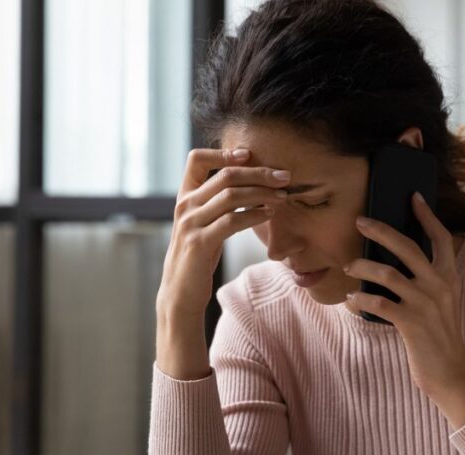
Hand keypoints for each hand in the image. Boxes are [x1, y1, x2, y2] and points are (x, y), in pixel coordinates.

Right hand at [156, 148, 290, 320]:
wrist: (180, 292)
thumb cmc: (198, 256)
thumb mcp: (204, 224)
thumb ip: (217, 203)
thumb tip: (252, 185)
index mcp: (184, 196)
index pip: (196, 159)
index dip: (223, 153)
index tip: (249, 155)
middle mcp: (184, 205)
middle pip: (225, 176)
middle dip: (258, 173)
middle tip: (284, 176)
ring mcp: (190, 223)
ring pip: (230, 195)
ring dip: (262, 193)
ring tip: (283, 196)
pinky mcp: (199, 243)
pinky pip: (231, 221)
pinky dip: (254, 214)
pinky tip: (270, 214)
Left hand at [343, 192, 464, 424]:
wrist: (453, 375)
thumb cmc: (442, 340)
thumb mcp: (444, 305)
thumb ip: (428, 283)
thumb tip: (396, 265)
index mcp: (450, 278)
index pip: (441, 238)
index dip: (427, 216)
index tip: (413, 197)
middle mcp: (440, 286)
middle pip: (408, 247)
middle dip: (381, 230)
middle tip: (360, 221)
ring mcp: (425, 303)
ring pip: (387, 273)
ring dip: (363, 266)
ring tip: (348, 267)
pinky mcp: (411, 323)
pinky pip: (378, 303)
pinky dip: (359, 299)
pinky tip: (350, 300)